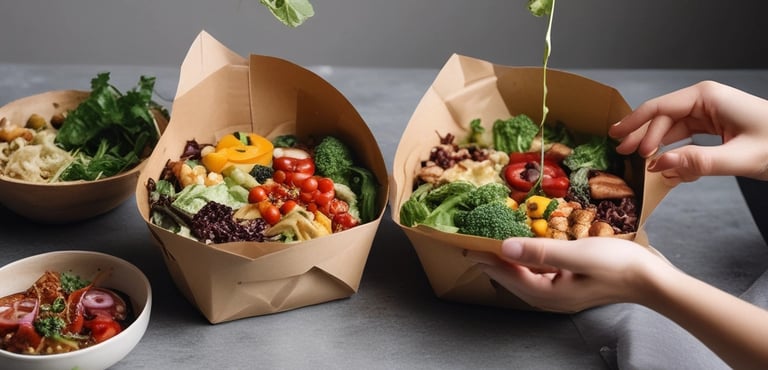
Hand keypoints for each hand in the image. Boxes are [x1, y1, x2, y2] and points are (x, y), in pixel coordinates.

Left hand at [467, 237, 672, 312]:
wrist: (653, 280)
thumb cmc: (618, 265)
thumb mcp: (577, 254)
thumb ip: (540, 251)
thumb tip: (505, 248)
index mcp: (551, 293)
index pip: (511, 276)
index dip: (490, 260)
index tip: (471, 247)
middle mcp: (554, 298)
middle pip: (515, 281)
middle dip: (494, 265)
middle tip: (474, 248)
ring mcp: (564, 294)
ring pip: (527, 280)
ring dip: (509, 265)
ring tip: (492, 252)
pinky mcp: (572, 286)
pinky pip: (540, 277)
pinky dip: (527, 265)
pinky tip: (525, 255)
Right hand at [608, 81, 767, 184]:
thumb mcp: (740, 158)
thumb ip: (697, 162)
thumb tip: (657, 165)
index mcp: (707, 98)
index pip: (661, 108)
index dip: (638, 126)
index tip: (621, 142)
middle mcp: (705, 101)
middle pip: (662, 118)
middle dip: (641, 135)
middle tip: (621, 152)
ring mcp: (710, 113)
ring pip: (672, 129)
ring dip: (657, 146)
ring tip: (640, 161)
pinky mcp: (715, 127)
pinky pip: (686, 138)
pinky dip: (675, 153)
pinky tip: (667, 167)